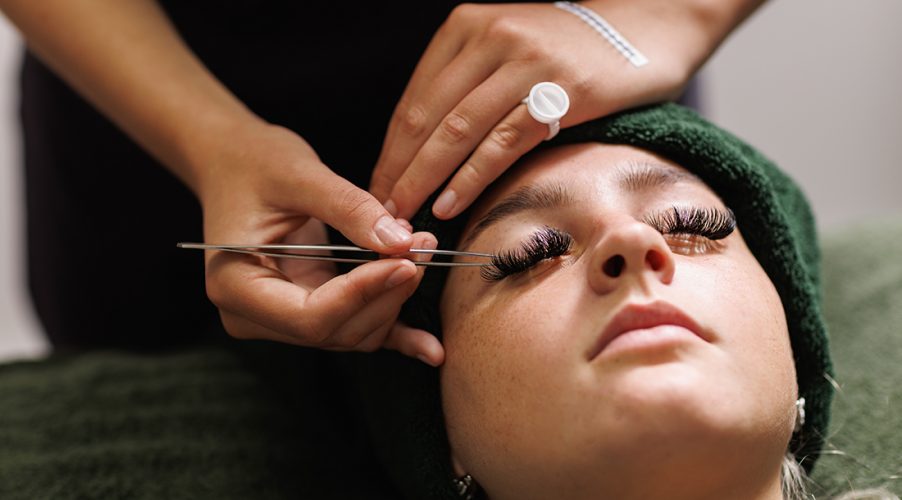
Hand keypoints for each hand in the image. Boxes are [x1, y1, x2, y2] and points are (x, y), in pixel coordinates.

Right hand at [197, 121, 443, 364]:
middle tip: (424, 246)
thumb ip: (349, 209)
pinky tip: (430, 347)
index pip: (310, 316)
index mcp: (235, 287)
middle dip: (387, 294)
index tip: (406, 261)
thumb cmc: (254, 162)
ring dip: (395, 301)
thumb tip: (401, 243)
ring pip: (353, 333)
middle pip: (336, 330)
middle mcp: (253, 315)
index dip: (364, 294)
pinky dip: (394, 333)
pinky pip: (357, 329)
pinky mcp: (309, 310)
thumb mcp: (299, 174)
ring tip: (423, 252)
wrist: (234, 162)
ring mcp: (281, 319)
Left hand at [370, 2, 700, 219]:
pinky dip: (470, 178)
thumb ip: (466, 85)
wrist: (645, 25)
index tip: (378, 189)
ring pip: (457, 131)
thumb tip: (424, 151)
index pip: (413, 101)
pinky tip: (449, 204)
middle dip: (398, 172)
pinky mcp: (560, 91)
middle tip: (381, 213)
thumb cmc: (567, 49)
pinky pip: (502, 143)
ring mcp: (525, 62)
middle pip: (427, 118)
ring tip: (404, 215)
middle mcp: (490, 38)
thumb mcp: (504, 49)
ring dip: (424, 180)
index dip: (390, 152)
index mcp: (466, 28)